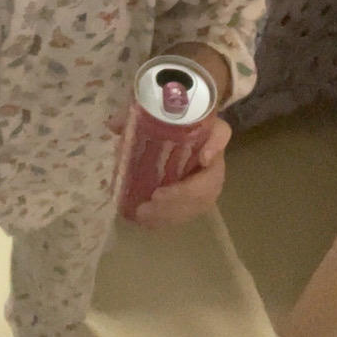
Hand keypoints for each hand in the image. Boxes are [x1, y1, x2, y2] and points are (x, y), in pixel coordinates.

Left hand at [135, 115, 231, 229]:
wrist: (161, 133)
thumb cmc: (159, 120)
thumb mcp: (146, 113)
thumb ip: (133, 115)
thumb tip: (114, 126)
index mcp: (205, 130)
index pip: (222, 133)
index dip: (216, 146)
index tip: (203, 158)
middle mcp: (212, 155)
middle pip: (211, 179)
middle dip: (183, 194)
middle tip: (155, 199)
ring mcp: (207, 179)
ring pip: (201, 201)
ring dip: (174, 211)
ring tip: (144, 214)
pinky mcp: (197, 197)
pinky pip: (191, 212)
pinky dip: (170, 219)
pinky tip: (149, 222)